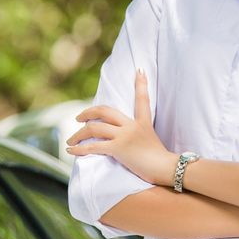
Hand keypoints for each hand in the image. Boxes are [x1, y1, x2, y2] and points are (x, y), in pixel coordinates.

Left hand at [66, 69, 178, 185]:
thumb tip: (132, 142)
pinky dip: (79, 149)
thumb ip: (141, 136)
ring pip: (94, 128)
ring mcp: (124, 136)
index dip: (141, 84)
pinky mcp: (119, 148)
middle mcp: (132, 126)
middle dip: (88, 112)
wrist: (168, 168)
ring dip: (78, 135)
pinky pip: (94, 146)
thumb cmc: (163, 161)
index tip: (139, 70)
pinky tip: (71, 151)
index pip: (142, 99)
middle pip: (105, 111)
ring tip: (70, 141)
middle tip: (78, 118)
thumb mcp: (153, 141)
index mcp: (143, 122)